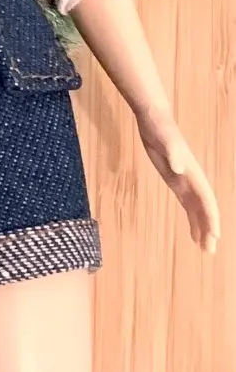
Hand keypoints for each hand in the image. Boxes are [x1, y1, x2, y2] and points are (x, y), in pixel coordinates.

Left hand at [136, 108, 219, 251]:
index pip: (206, 199)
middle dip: (209, 229)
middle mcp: (193, 180)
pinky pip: (187, 206)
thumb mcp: (164, 140)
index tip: (215, 235)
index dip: (211, 217)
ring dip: (202, 228)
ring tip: (205, 248)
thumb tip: (180, 168)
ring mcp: (185, 182)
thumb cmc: (160, 129)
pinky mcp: (176, 183)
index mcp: (193, 173)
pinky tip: (193, 234)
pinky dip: (191, 220)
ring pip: (198, 211)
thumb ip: (173, 153)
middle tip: (210, 250)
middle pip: (205, 209)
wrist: (155, 120)